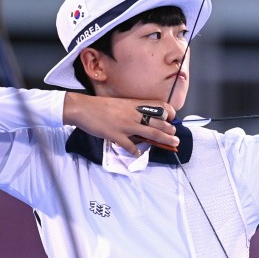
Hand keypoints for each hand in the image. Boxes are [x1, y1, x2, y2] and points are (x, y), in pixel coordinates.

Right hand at [63, 93, 178, 155]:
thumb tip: (145, 119)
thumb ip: (134, 111)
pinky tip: (138, 154)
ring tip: (172, 144)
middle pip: (158, 123)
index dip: (168, 113)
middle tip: (175, 137)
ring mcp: (126, 125)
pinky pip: (130, 146)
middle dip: (170, 131)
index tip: (172, 119)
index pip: (158, 107)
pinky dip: (136, 151)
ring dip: (164, 140)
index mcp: (134, 105)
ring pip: (151, 133)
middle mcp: (133, 114)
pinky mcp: (116, 135)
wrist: (83, 108)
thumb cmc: (101, 106)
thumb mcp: (121, 103)